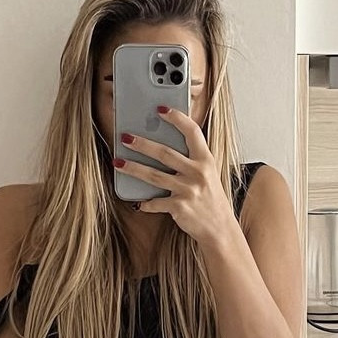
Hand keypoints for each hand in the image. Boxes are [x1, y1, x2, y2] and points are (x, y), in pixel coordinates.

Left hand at [114, 106, 236, 245]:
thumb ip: (191, 160)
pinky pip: (156, 203)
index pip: (192, 132)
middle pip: (165, 153)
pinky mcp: (180, 207)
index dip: (176, 118)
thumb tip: (163, 148)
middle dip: (142, 144)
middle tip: (125, 137)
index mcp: (206, 160)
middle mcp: (197, 173)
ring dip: (133, 168)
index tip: (161, 109)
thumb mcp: (208, 175)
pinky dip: (145, 203)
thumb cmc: (211, 199)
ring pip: (154, 176)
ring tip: (118, 161)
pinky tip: (138, 202)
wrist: (219, 228)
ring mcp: (188, 190)